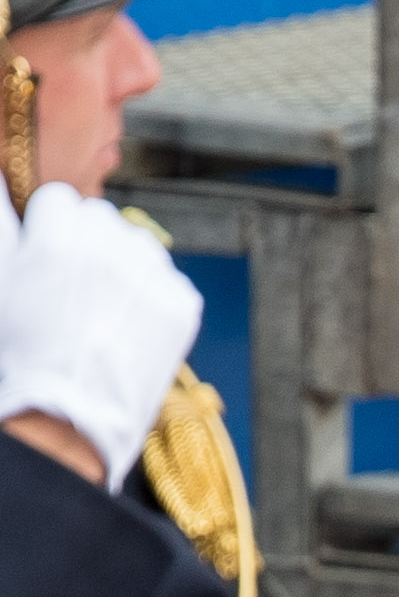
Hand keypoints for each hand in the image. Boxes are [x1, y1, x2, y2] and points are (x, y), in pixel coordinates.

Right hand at [0, 182, 198, 483]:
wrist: (71, 418)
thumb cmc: (24, 353)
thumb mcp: (2, 279)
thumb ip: (1, 222)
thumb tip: (0, 178)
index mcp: (61, 235)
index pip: (61, 201)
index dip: (49, 232)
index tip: (47, 261)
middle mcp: (112, 247)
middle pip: (101, 219)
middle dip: (87, 244)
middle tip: (74, 291)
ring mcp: (153, 276)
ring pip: (138, 245)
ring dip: (123, 265)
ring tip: (102, 311)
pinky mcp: (182, 306)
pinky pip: (168, 280)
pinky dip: (152, 298)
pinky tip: (128, 328)